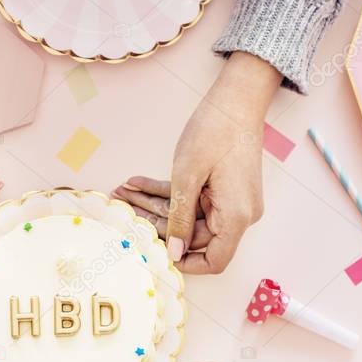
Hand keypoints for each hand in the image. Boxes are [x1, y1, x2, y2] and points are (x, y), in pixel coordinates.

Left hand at [114, 52, 280, 273]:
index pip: (215, 261)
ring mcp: (231, 202)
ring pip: (187, 216)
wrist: (236, 99)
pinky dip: (167, 192)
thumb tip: (173, 252)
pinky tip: (136, 182)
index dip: (184, 263)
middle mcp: (238, 215)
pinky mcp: (223, 190)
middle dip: (156, 223)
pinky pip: (193, 200)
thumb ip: (179, 218)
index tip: (155, 253)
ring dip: (155, 204)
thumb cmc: (215, 131)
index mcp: (236, 217)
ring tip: (122, 192)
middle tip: (123, 208)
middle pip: (193, 236)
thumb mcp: (187, 177)